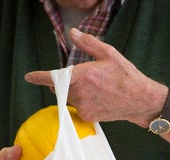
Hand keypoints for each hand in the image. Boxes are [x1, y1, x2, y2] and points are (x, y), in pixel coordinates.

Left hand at [24, 28, 163, 126]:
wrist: (140, 100)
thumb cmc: (125, 75)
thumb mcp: (109, 54)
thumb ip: (88, 43)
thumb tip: (73, 33)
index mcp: (83, 75)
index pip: (54, 77)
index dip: (39, 77)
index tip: (29, 77)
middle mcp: (80, 93)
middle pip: (60, 88)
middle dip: (65, 83)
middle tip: (85, 79)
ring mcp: (83, 106)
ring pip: (69, 98)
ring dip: (75, 93)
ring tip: (97, 89)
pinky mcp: (87, 116)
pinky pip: (77, 108)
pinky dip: (83, 102)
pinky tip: (99, 99)